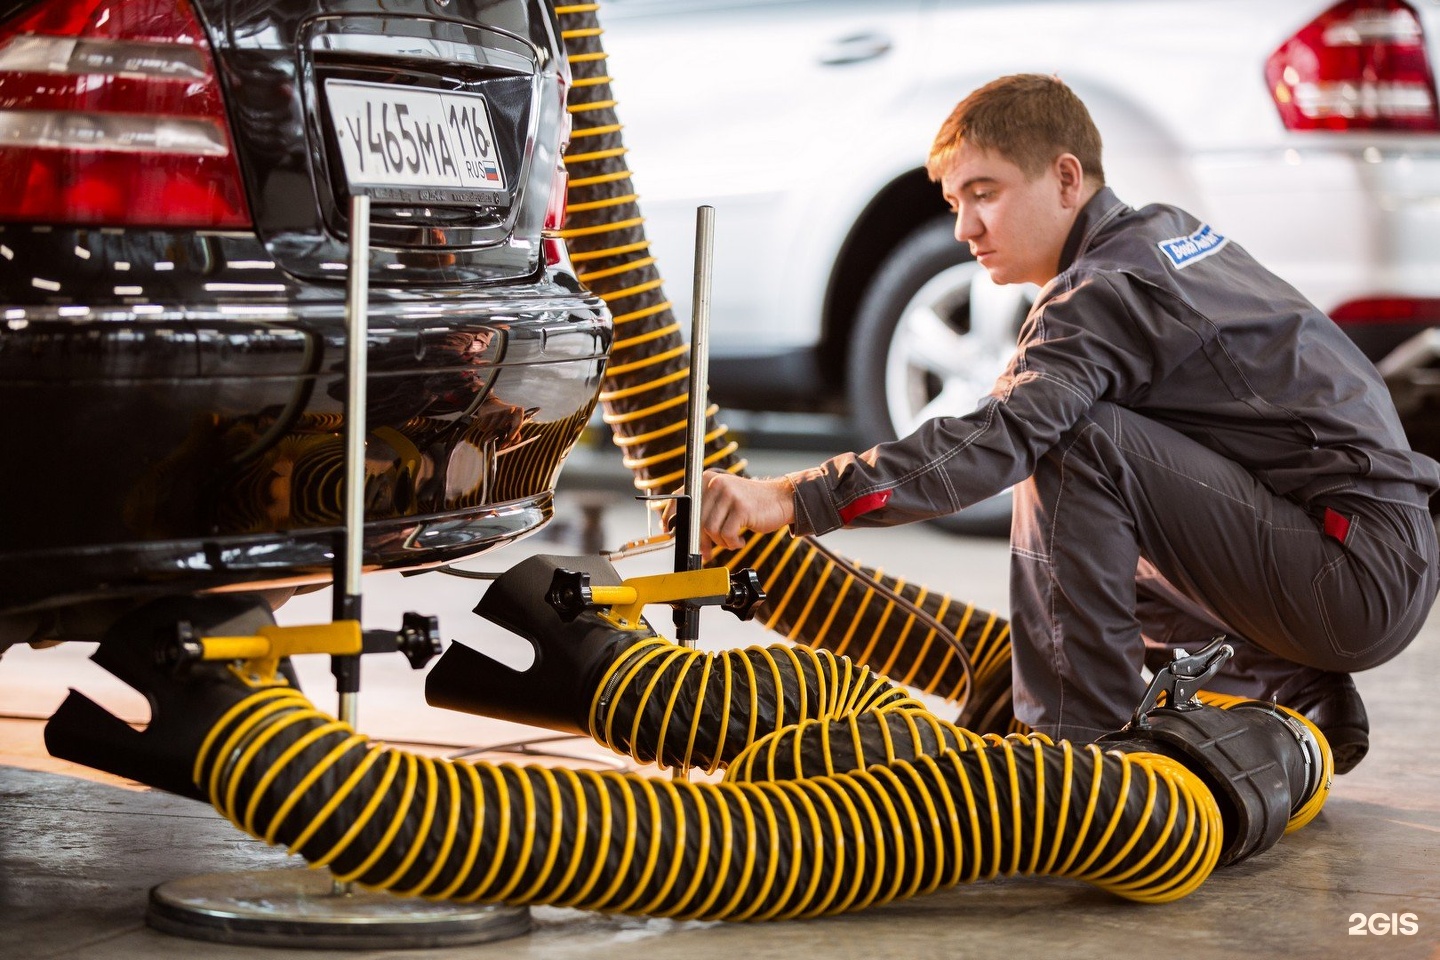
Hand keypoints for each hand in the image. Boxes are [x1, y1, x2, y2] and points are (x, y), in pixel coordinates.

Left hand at [664, 470, 795, 559]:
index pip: (681, 498)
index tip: (669, 531)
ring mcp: (728, 494)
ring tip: (732, 541)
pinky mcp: (741, 507)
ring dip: (721, 542)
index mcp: (707, 479)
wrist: (780, 499)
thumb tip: (683, 534)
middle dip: (700, 541)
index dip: (671, 517)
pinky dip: (732, 543)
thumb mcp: (725, 499)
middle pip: (696, 520)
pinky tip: (740, 541)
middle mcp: (715, 483)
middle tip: (706, 553)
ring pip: (710, 529)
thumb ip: (705, 510)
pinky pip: (727, 534)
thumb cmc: (751, 504)